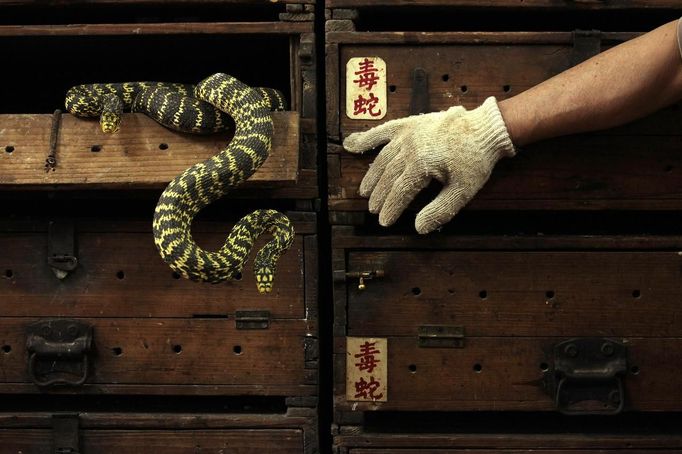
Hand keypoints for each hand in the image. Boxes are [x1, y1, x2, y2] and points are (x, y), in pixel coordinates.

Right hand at [343, 97, 515, 233]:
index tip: (384, 222)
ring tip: (365, 191)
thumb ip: (440, 211)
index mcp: (423, 164)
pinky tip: (351, 144)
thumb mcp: (463, 191)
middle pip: (388, 177)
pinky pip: (383, 131)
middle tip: (373, 209)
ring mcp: (408, 134)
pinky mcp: (410, 123)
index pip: (400, 192)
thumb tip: (419, 228)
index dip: (390, 209)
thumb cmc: (476, 161)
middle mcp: (410, 148)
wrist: (485, 129)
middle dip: (379, 196)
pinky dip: (367, 138)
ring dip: (372, 176)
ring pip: (383, 158)